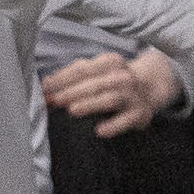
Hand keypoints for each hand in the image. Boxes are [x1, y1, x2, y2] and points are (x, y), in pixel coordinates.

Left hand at [40, 50, 181, 137]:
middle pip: (94, 83)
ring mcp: (133, 95)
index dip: (62, 78)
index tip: (45, 88)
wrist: (149, 89)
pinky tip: (100, 131)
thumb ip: (72, 76)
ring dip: (90, 104)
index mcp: (109, 62)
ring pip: (110, 98)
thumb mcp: (96, 72)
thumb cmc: (112, 82)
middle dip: (72, 91)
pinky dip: (113, 125)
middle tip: (54, 100)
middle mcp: (122, 76)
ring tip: (72, 110)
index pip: (82, 69)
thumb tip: (45, 84)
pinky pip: (126, 120)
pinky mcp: (140, 114)